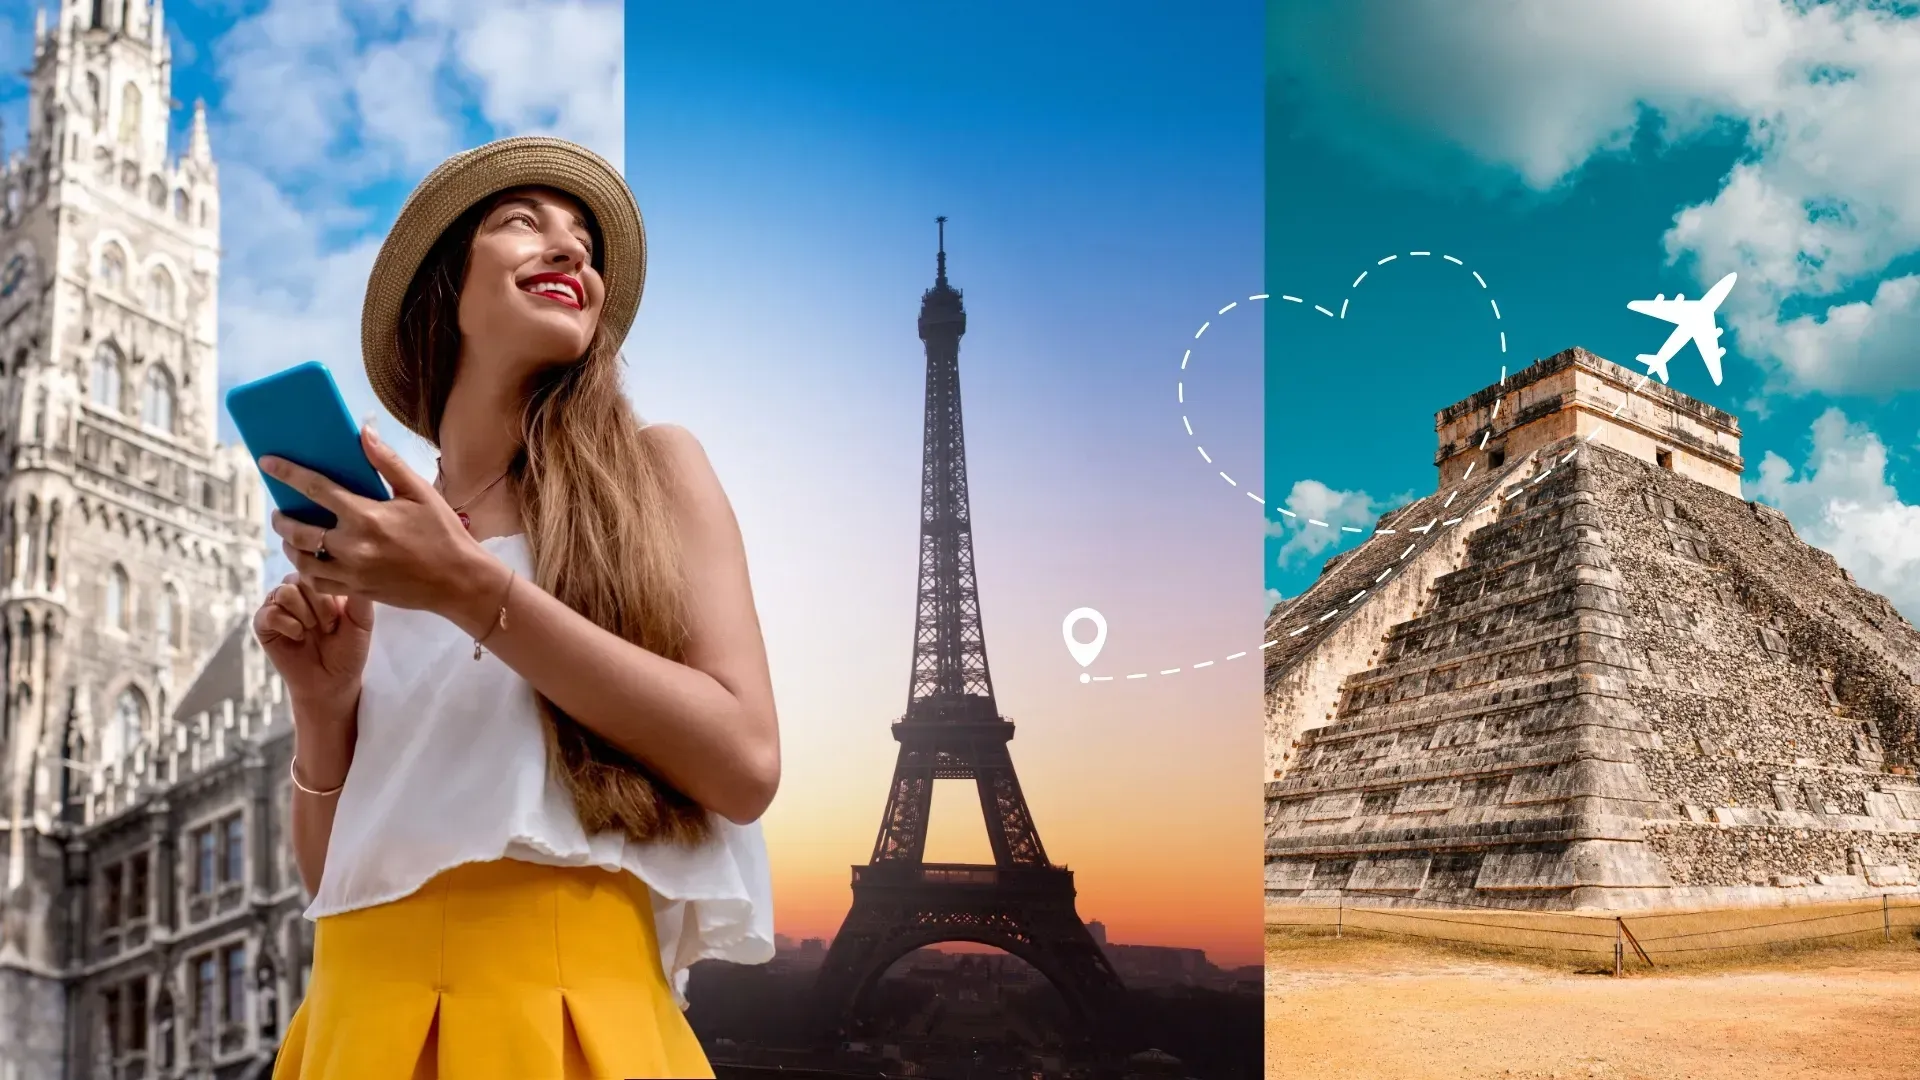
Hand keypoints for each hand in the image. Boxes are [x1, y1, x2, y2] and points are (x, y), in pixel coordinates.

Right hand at [254, 573, 373, 712]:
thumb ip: (359, 597)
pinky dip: (289, 626)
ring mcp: (278, 605)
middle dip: (320, 606)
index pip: (320, 569)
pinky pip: (270, 613)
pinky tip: (298, 637)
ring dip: (305, 615)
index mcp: (319, 585)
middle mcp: (296, 590)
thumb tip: (355, 569)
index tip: (341, 616)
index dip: (332, 593)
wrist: (333, 681)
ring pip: (285, 592)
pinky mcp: (263, 623)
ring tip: (313, 632)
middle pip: (301, 578)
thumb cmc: (348, 650)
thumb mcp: (362, 621)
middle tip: (329, 627)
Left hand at [262, 425, 486, 615]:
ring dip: (289, 546)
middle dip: (282, 518)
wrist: (459, 580)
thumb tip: (364, 432)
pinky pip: (317, 583)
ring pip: (302, 560)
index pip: (315, 489)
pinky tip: (309, 561)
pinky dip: (306, 571)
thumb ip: (387, 463)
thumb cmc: (443, 533)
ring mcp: (352, 572)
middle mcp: (353, 546)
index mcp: (367, 516)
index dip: (287, 473)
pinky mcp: (356, 591)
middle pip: (298, 530)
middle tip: (280, 512)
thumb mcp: (419, 492)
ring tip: (291, 537)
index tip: (267, 462)